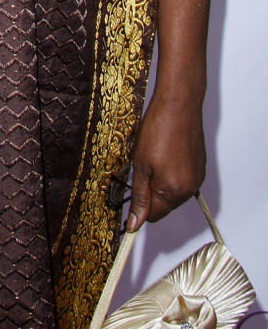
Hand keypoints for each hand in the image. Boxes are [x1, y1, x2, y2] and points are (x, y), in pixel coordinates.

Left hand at [127, 93, 205, 231]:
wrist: (179, 104)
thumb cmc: (158, 130)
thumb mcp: (141, 164)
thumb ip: (140, 196)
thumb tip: (135, 224)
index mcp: (174, 192)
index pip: (153, 215)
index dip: (138, 207)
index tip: (128, 194)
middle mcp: (190, 189)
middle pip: (163, 205)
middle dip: (149, 192)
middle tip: (140, 167)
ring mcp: (197, 177)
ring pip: (172, 192)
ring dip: (160, 182)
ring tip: (153, 157)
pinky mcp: (200, 167)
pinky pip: (182, 179)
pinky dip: (171, 172)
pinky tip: (165, 153)